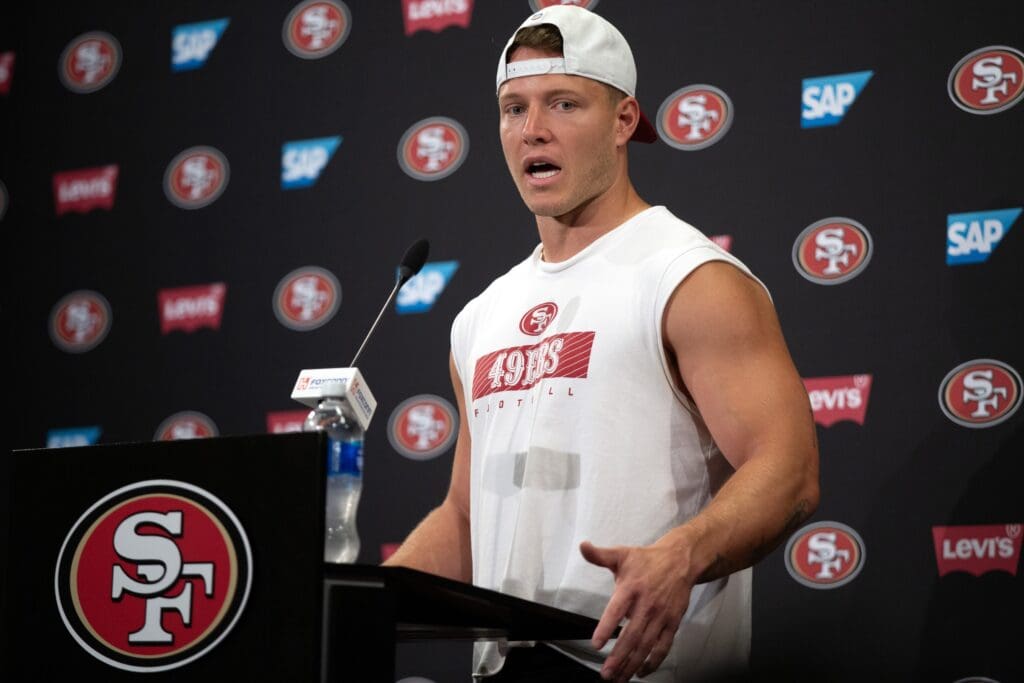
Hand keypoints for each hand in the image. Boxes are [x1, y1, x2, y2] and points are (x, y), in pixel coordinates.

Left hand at [581, 540, 692, 681]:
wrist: (681, 560)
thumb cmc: (647, 560)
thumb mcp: (622, 554)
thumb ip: (600, 555)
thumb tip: (582, 546)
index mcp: (631, 588)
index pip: (616, 610)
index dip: (606, 627)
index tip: (597, 644)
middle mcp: (647, 604)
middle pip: (632, 635)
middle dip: (619, 657)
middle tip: (606, 674)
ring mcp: (661, 616)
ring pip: (646, 645)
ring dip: (632, 664)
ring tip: (619, 678)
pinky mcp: (673, 623)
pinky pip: (663, 646)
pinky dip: (653, 662)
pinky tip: (641, 672)